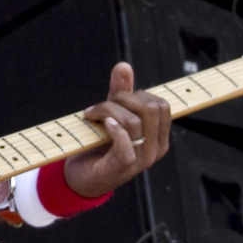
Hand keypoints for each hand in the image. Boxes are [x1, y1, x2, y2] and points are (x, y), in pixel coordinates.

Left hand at [64, 62, 171, 197]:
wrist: (80, 176)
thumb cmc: (99, 146)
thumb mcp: (112, 114)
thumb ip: (121, 91)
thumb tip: (124, 66)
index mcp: (158, 136)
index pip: (162, 105)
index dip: (138, 95)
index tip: (117, 98)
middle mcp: (155, 148)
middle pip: (152, 109)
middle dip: (124, 99)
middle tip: (102, 106)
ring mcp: (141, 159)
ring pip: (134, 122)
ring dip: (108, 111)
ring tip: (92, 115)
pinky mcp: (123, 167)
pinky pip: (126, 142)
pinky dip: (113, 129)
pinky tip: (102, 124)